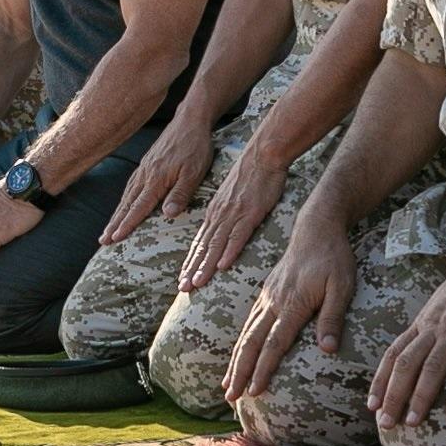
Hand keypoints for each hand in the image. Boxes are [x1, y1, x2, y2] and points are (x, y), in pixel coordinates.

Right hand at [101, 119, 212, 246]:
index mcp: (156, 179)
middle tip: (103, 240)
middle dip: (114, 223)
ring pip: (126, 196)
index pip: (138, 207)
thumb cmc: (195, 147)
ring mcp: (144, 169)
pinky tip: (123, 205)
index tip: (115, 238)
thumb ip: (180, 193)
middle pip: (126, 204)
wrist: (189, 122)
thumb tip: (168, 214)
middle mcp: (145, 175)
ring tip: (109, 229)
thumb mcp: (194, 172)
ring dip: (116, 214)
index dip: (127, 224)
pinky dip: (124, 200)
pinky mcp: (146, 164)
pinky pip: (130, 186)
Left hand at [185, 139, 290, 290]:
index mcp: (214, 212)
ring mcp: (233, 214)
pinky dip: (229, 251)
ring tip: (197, 283)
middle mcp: (219, 215)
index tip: (183, 278)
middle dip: (192, 269)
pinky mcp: (250, 213)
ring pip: (216, 244)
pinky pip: (238, 235)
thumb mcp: (230, 197)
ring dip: (206, 266)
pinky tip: (223, 265)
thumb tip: (219, 230)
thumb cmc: (249, 176)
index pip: (199, 242)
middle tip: (183, 289)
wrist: (262, 156)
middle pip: (203, 247)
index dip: (190, 261)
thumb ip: (224, 214)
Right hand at [223, 213, 356, 401]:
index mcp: (292, 305)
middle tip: (230, 396)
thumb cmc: (334, 259)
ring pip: (246, 334)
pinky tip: (239, 353)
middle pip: (251, 343)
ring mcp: (267, 297)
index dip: (263, 370)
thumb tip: (327, 350)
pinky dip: (241, 342)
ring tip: (227, 383)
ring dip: (235, 360)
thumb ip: (331, 319)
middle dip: (239, 372)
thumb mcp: (341, 288)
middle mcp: (274, 303)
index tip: (253, 391)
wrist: (316, 228)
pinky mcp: (267, 292)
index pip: (274, 344)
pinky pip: (249, 322)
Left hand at [369, 267, 445, 427]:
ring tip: (412, 421)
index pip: (393, 355)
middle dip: (393, 395)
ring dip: (420, 396)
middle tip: (385, 423)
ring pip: (431, 367)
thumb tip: (414, 354)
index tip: (371, 405)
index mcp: (421, 324)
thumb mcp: (437, 307)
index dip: (380, 381)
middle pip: (405, 365)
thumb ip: (426, 330)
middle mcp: (432, 329)